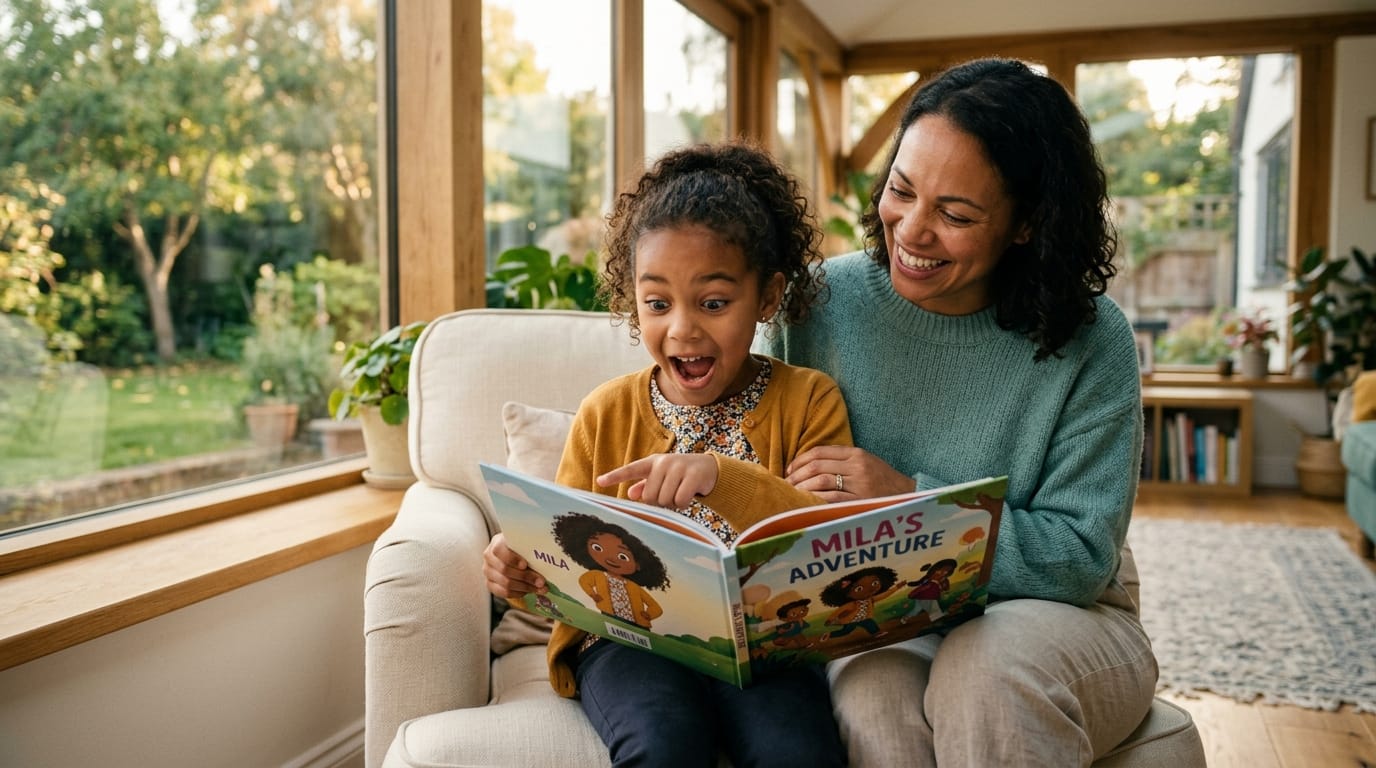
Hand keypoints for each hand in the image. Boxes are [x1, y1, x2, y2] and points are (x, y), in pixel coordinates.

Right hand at [483, 532, 545, 598]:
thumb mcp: (524, 543)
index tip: (525, 565)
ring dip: (525, 587)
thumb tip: (546, 558)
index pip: (499, 551)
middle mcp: (489, 558)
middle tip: (542, 582)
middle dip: (526, 577)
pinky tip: (529, 591)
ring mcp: (488, 572)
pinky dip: (518, 593)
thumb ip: (530, 548)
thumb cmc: (522, 547)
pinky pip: (503, 593)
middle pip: (504, 570)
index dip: (512, 559)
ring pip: (505, 584)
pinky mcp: (490, 584)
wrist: (512, 554)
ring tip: (540, 588)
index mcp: (497, 543)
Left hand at [598, 453, 717, 508]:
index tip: (600, 481)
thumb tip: (630, 493)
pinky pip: (680, 499)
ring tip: (680, 493)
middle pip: (650, 496)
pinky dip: (684, 503)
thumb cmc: (681, 475)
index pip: (631, 469)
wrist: (710, 468)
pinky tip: (689, 496)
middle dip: (660, 502)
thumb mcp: (662, 477)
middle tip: (670, 495)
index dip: (615, 476)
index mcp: (652, 463)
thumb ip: (646, 485)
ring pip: (665, 499)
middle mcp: (663, 462)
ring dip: (673, 503)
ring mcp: (679, 467)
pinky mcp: (693, 475)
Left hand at [785, 445, 915, 501]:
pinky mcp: (860, 501)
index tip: (789, 469)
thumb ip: (842, 460)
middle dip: (796, 475)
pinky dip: (815, 500)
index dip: (799, 460)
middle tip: (786, 484)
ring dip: (802, 488)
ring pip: (821, 482)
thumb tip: (810, 464)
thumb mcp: (865, 462)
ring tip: (793, 493)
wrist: (908, 495)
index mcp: (856, 454)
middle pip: (816, 466)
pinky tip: (806, 503)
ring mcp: (859, 484)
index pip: (819, 452)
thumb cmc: (883, 480)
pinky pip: (831, 499)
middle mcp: (857, 466)